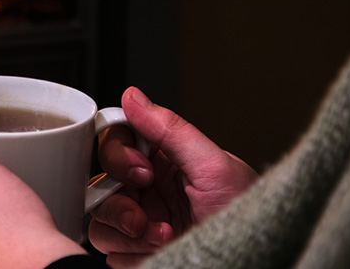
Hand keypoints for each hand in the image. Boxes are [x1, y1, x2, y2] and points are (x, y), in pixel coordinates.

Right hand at [88, 87, 258, 267]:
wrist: (250, 263)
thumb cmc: (247, 222)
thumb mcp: (215, 167)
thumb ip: (171, 130)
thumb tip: (134, 96)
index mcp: (166, 159)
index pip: (119, 138)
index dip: (119, 152)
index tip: (142, 170)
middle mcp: (148, 189)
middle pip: (102, 178)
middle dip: (120, 199)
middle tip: (143, 215)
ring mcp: (139, 221)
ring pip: (99, 215)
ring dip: (126, 231)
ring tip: (163, 237)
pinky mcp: (134, 250)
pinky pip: (107, 247)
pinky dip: (130, 252)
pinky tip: (158, 252)